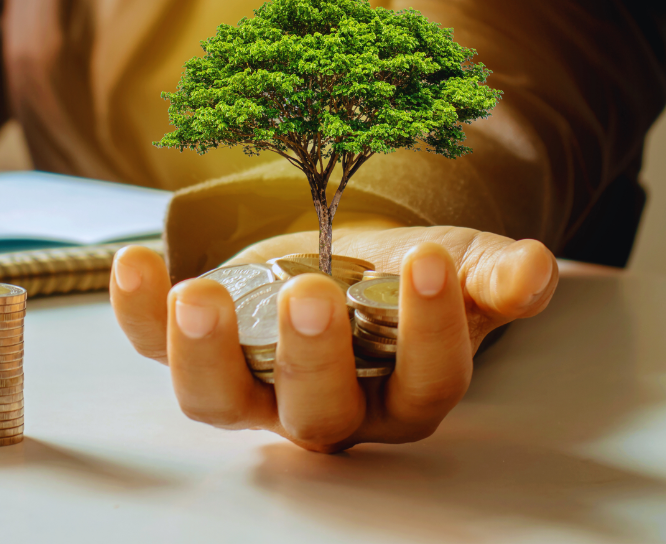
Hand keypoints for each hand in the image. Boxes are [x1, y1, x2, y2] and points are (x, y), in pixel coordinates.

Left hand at [110, 226, 558, 451]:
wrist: (338, 250)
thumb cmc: (401, 273)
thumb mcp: (458, 265)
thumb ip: (492, 276)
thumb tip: (531, 271)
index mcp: (401, 391)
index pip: (424, 383)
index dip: (430, 331)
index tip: (428, 262)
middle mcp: (324, 406)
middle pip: (317, 414)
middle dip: (312, 359)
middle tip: (309, 294)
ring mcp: (249, 384)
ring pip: (218, 402)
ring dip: (201, 354)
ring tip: (198, 295)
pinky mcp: (195, 349)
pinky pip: (149, 349)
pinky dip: (135, 312)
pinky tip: (135, 264)